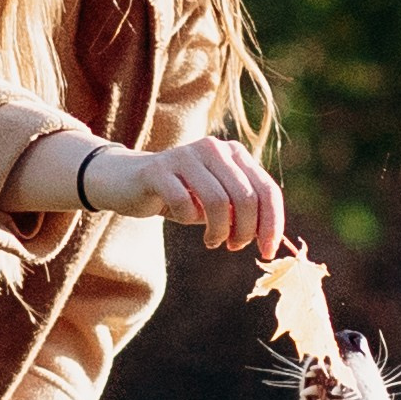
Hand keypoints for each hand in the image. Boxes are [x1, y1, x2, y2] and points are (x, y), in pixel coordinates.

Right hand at [83, 137, 285, 253]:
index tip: (267, 251)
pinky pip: (184, 202)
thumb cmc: (179, 195)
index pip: (267, 190)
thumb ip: (241, 212)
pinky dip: (188, 219)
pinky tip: (184, 219)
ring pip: (218, 201)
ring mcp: (185, 155)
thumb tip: (269, 240)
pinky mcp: (158, 169)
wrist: (127, 181)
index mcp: (234, 153)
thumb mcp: (216, 202)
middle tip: (233, 246)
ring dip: (218, 231)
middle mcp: (214, 148)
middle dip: (245, 231)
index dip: (272, 224)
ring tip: (212, 241)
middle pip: (246, 197)